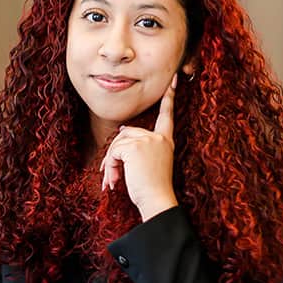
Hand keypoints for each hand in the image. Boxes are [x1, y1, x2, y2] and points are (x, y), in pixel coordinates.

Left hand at [100, 73, 178, 221]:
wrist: (157, 201)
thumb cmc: (153, 188)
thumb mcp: (149, 163)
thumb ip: (139, 145)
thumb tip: (123, 129)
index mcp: (166, 141)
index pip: (167, 115)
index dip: (169, 98)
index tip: (173, 80)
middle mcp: (159, 137)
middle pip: (127, 132)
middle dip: (115, 152)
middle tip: (109, 174)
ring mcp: (148, 140)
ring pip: (118, 142)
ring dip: (111, 163)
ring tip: (113, 181)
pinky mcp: (136, 146)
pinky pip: (114, 151)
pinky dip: (110, 166)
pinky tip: (114, 180)